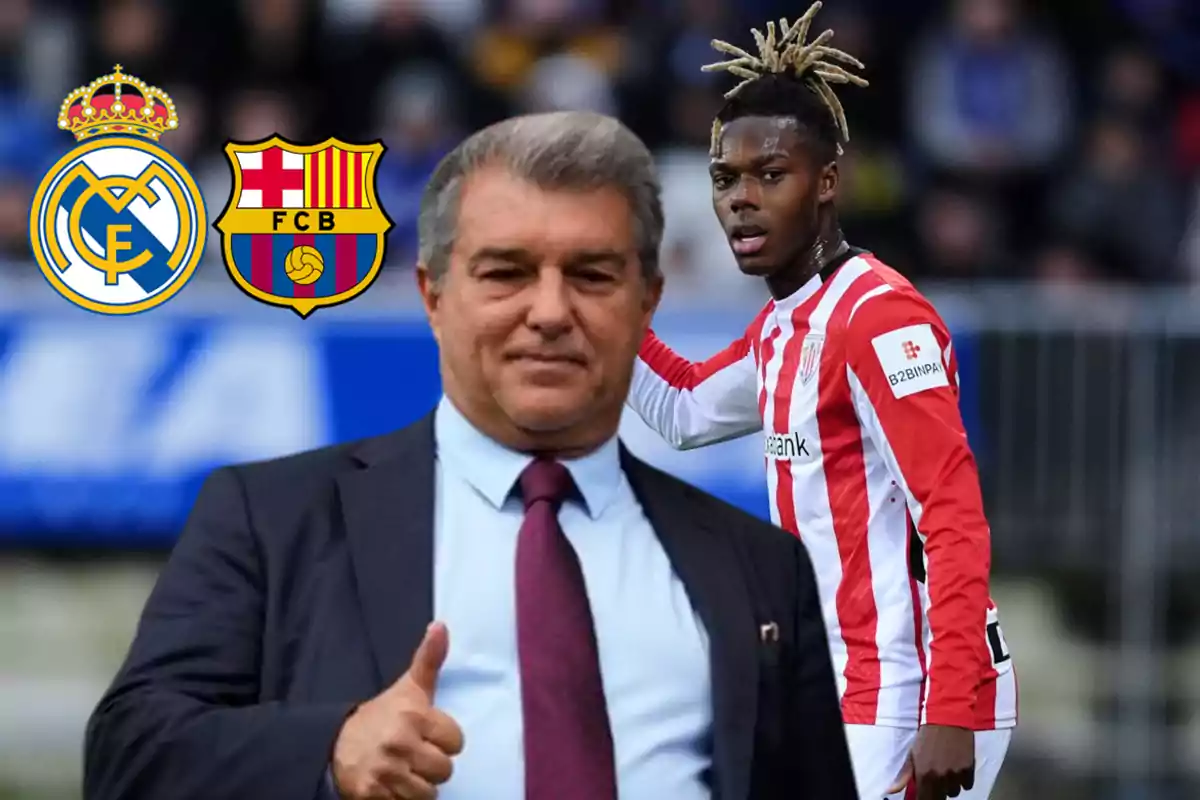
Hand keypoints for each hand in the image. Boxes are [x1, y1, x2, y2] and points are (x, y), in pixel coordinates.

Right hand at [332, 622, 463, 799]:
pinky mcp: (373, 795)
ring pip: (429, 793)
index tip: (428, 734)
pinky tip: (393, 784)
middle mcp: (400, 744)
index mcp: (414, 716)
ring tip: (406, 770)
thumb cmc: (381, 716)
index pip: (456, 741)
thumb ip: (429, 659)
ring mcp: (386, 772)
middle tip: (416, 754)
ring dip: (420, 785)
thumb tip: (441, 625)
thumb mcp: (408, 687)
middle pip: (445, 769)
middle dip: (433, 764)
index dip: (444, 739)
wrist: (335, 744)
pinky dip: (402, 798)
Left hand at [886, 724, 973, 798]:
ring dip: (950, 785)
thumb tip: (890, 791)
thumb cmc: (927, 736)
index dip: (924, 797)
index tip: (925, 792)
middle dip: (937, 792)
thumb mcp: (912, 754)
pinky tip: (957, 766)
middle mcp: (940, 778)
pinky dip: (963, 780)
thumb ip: (903, 776)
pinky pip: (967, 785)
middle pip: (940, 798)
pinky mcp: (969, 769)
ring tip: (946, 769)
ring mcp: (956, 774)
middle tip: (935, 778)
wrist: (947, 718)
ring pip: (954, 792)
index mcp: (924, 775)